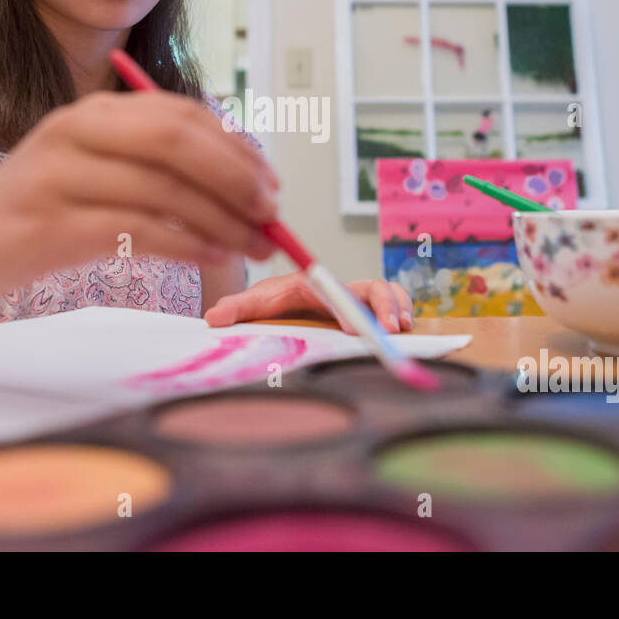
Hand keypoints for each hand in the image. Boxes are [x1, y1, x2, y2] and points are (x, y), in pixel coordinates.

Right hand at [0, 89, 279, 290]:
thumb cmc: (42, 206)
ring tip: (253, 245)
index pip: (183, 115)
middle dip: (235, 178)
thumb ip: (158, 166)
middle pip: (176, 142)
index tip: (270, 183)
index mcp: (98, 113)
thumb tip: (243, 184)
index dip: (236, 148)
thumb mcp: (98, 167)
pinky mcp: (52, 226)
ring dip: (221, 220)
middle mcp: (78, 132)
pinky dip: (186, 243)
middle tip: (271, 214)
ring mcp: (61, 177)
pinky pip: (136, 230)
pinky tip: (213, 256)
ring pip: (162, 189)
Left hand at [204, 271, 413, 333]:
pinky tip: (405, 331)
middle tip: (389, 332)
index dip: (347, 306)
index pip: (335, 288)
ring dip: (399, 308)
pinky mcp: (365, 308)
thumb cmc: (271, 298)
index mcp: (314, 286)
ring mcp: (355, 297)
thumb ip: (235, 308)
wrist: (281, 295)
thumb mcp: (253, 303)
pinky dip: (403, 311)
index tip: (353, 330)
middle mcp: (340, 287)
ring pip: (387, 293)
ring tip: (402, 331)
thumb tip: (213, 317)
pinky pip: (392, 303)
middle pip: (371, 287)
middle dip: (385, 307)